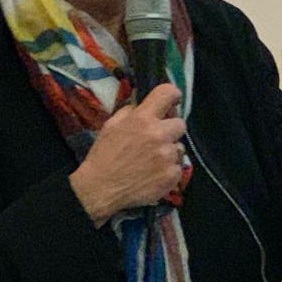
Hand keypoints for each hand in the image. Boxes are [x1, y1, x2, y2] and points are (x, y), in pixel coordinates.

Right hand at [69, 84, 186, 226]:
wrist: (100, 188)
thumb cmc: (104, 155)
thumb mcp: (111, 125)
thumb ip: (130, 111)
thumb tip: (143, 105)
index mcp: (143, 118)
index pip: (168, 93)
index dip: (172, 96)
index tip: (171, 103)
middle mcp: (159, 134)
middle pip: (180, 123)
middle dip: (170, 129)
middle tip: (157, 139)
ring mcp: (167, 156)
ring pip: (179, 148)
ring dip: (169, 151)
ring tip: (152, 161)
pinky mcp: (172, 176)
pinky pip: (178, 167)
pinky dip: (168, 170)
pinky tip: (153, 174)